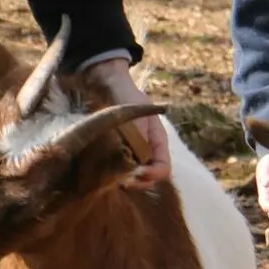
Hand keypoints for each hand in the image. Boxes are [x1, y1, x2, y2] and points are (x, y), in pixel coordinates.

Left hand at [85, 58, 171, 187]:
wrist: (110, 86)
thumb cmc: (125, 96)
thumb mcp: (135, 111)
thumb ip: (138, 133)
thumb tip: (138, 160)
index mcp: (158, 141)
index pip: (163, 168)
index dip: (152, 175)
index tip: (136, 172)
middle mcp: (148, 151)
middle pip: (151, 178)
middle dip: (139, 182)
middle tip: (122, 179)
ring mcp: (134, 154)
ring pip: (136, 178)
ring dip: (126, 180)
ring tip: (112, 175)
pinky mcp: (119, 155)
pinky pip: (121, 172)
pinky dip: (115, 175)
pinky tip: (104, 170)